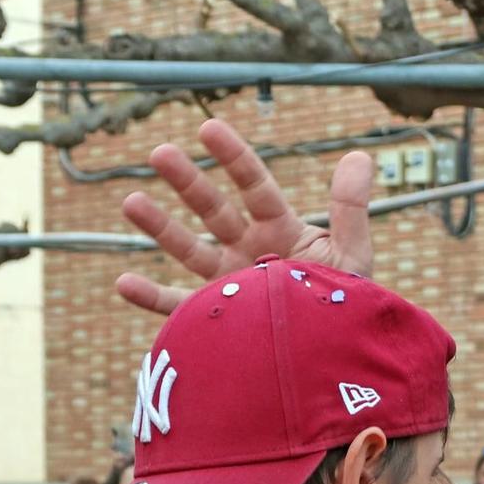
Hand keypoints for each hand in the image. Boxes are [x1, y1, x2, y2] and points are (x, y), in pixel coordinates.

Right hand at [115, 120, 375, 316]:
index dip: (233, 157)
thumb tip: (360, 155)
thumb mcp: (352, 254)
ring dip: (160, 226)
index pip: (254, 186)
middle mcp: (249, 251)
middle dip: (187, 181)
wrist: (338, 356)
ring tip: (131, 202)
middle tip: (160, 152)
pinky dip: (150, 298)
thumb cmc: (348, 306)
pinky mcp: (217, 319)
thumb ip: (350, 208)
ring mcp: (229, 283)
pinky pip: (178, 308)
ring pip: (189, 249)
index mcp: (280, 230)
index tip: (208, 127)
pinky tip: (123, 283)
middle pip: (213, 209)